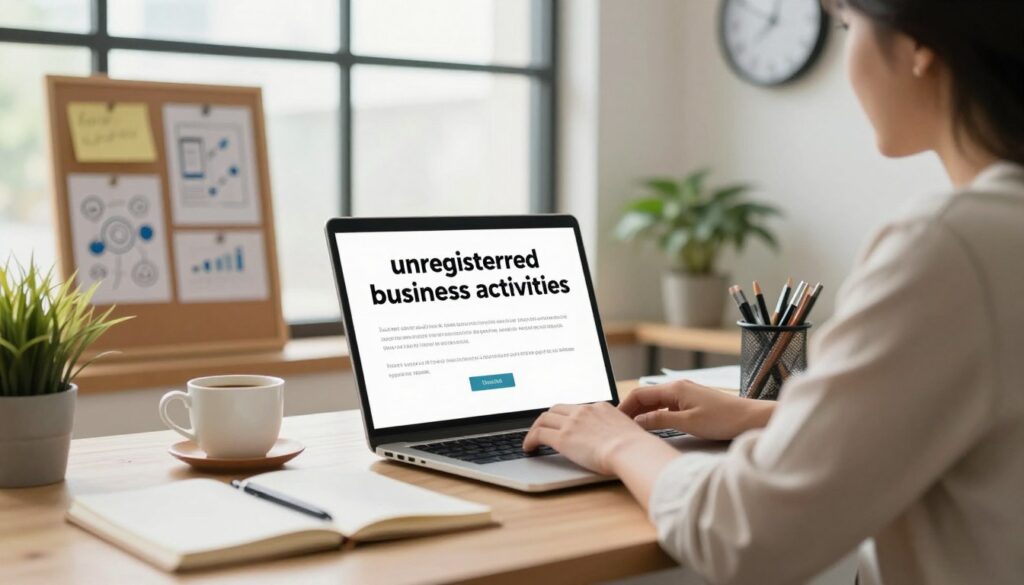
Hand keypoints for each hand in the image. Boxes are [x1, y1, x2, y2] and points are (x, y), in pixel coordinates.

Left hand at [522, 402, 665, 474]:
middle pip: (556, 408)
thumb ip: (617, 432)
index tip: (562, 422)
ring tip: (532, 439)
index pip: (576, 407)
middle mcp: (584, 411)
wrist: (630, 450)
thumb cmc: (635, 448)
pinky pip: (539, 434)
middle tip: (543, 428)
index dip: (566, 415)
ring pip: (544, 418)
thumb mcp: (627, 431)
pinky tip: (529, 448)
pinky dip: (530, 440)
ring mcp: (572, 423)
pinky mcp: (562, 437)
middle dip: (547, 418)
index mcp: (600, 408)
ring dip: (536, 428)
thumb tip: (617, 441)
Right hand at [619, 380, 774, 440]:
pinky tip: (653, 425)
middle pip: (646, 396)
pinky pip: (667, 405)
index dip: (625, 406)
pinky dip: (656, 414)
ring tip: (633, 427)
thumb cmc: (723, 420)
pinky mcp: (692, 402)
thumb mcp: (688, 423)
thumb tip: (638, 420)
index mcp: (675, 389)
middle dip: (631, 409)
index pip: (640, 394)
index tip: (615, 419)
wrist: (749, 418)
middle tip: (620, 426)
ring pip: (656, 401)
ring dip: (643, 412)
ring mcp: (685, 394)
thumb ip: (660, 420)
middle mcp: (678, 387)